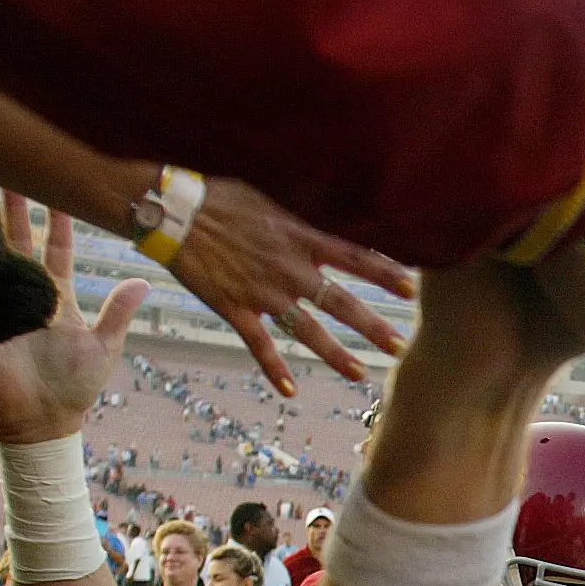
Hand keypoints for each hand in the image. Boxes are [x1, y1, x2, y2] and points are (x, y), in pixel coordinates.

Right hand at [0, 194, 147, 444]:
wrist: (43, 422)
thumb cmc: (76, 386)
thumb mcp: (103, 346)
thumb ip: (118, 312)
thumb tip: (143, 281)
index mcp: (58, 297)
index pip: (58, 249)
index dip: (59, 222)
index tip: (63, 189)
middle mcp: (28, 294)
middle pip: (20, 242)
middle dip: (17, 208)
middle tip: (12, 171)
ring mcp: (1, 306)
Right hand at [167, 179, 414, 394]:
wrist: (171, 208)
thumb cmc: (220, 193)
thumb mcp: (271, 195)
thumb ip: (302, 212)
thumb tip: (333, 203)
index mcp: (300, 237)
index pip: (355, 257)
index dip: (386, 273)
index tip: (413, 288)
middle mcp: (288, 269)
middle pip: (340, 302)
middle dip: (372, 326)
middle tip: (401, 347)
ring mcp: (261, 291)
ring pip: (306, 330)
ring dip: (335, 355)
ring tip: (361, 374)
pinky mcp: (233, 307)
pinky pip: (258, 344)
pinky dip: (273, 369)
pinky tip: (290, 391)